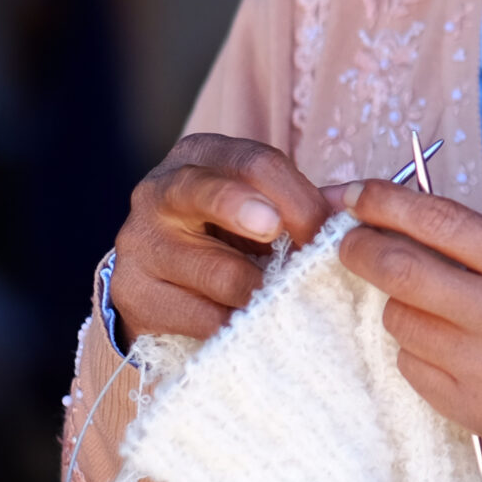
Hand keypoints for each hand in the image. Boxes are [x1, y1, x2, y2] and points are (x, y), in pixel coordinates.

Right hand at [110, 134, 333, 343]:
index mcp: (200, 156)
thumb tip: (349, 210)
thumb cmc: (231, 231)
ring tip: (284, 298)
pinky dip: (236, 325)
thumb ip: (305, 204)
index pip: (252, 162)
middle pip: (206, 193)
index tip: (324, 231)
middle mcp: (159, 191)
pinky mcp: (133, 293)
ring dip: (261, 290)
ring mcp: (139, 243)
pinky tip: (254, 325)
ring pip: (215, 271)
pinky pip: (200, 317)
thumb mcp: (265, 205)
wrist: (165, 278)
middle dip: (247, 213)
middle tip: (276, 234)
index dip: (296, 196)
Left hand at [333, 178, 481, 437]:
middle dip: (362, 249)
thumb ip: (470, 238)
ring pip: (400, 321)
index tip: (354, 195)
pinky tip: (450, 342)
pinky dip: (417, 346)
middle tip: (350, 241)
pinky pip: (410, 365)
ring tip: (430, 302)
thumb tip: (387, 218)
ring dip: (399, 303)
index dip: (385, 203)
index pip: (438, 223)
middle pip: (402, 273)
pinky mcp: (473, 409)